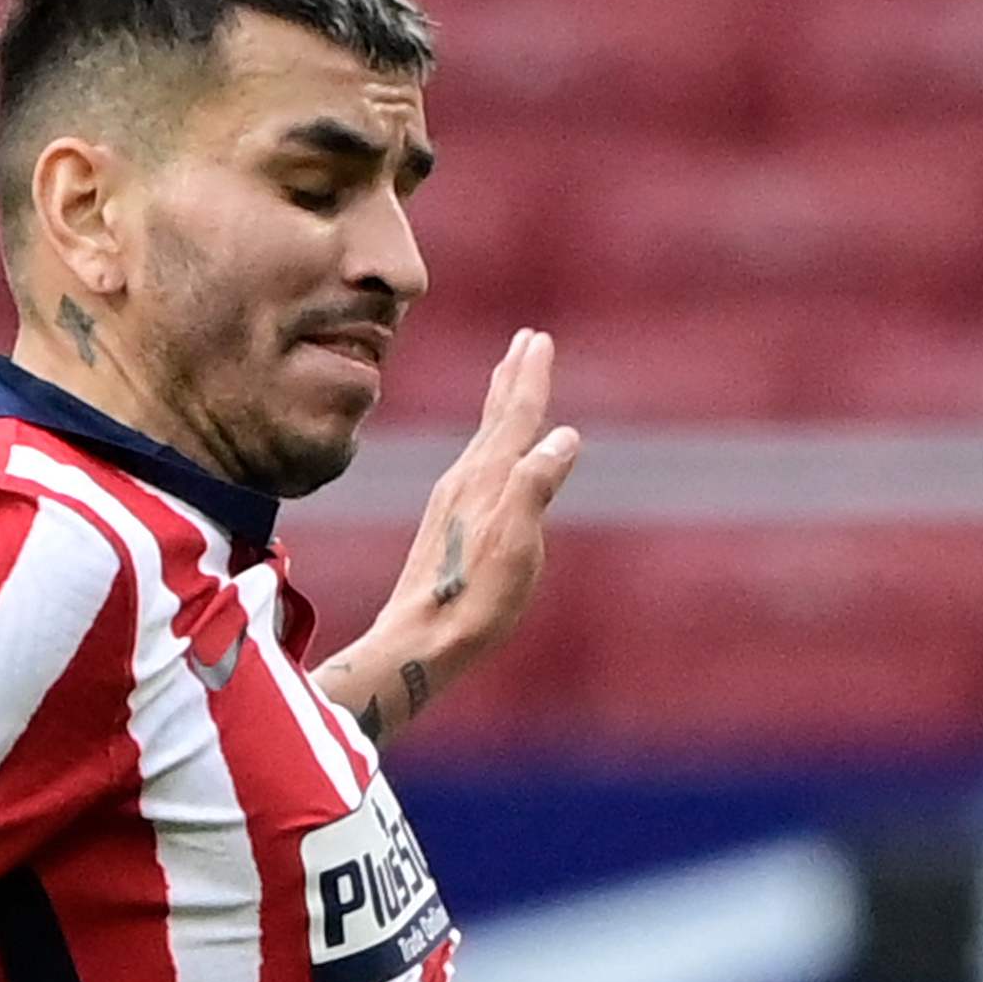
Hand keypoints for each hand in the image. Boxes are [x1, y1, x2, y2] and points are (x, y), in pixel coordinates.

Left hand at [322, 331, 580, 734]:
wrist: (418, 641)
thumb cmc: (474, 601)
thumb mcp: (517, 546)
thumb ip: (536, 485)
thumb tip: (564, 436)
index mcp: (488, 480)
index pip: (516, 416)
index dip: (532, 379)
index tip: (540, 340)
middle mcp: (465, 480)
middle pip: (496, 417)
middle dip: (513, 378)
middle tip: (525, 341)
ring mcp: (452, 501)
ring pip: (482, 438)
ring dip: (498, 405)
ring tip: (507, 380)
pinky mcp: (445, 523)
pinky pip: (474, 463)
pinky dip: (488, 441)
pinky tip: (487, 455)